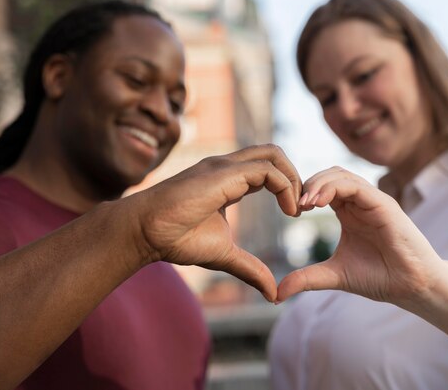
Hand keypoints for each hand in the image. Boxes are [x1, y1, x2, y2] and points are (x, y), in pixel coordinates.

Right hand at [125, 144, 301, 301]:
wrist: (145, 232)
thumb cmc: (176, 239)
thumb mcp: (224, 254)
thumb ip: (250, 268)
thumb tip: (273, 293)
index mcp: (228, 180)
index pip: (266, 168)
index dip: (286, 186)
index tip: (295, 213)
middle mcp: (227, 167)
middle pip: (273, 153)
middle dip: (295, 176)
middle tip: (303, 207)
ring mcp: (224, 166)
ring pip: (273, 154)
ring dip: (294, 179)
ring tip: (297, 209)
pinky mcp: (223, 173)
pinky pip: (267, 171)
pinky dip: (285, 187)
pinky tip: (288, 211)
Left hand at [277, 167, 444, 307]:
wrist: (411, 287)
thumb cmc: (380, 277)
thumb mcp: (334, 275)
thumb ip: (307, 278)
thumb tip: (276, 294)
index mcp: (349, 211)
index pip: (322, 188)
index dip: (303, 193)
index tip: (290, 211)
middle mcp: (360, 202)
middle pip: (329, 175)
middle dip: (307, 184)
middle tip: (293, 205)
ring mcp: (373, 200)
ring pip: (341, 175)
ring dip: (318, 184)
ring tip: (303, 203)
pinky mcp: (384, 204)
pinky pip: (357, 185)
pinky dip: (334, 188)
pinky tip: (318, 203)